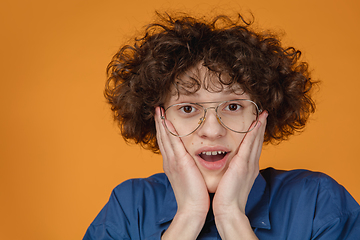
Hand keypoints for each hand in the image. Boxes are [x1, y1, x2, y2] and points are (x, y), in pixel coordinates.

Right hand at [155, 107, 208, 238]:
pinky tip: (166, 120)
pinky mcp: (179, 162)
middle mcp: (169, 161)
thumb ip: (188, 168)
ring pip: (164, 137)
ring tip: (158, 110)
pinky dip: (168, 130)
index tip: (162, 118)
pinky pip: (172, 142)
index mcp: (172, 164)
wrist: (192, 209)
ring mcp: (172, 161)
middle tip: (157, 109)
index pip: (166, 143)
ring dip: (161, 123)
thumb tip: (191, 163)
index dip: (163, 130)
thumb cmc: (195, 195)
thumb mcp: (189, 178)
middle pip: (162, 137)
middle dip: (159, 123)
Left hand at [212, 111, 267, 238]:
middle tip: (264, 114)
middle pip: (257, 142)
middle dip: (261, 127)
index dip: (256, 134)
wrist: (228, 210)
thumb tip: (229, 164)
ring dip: (259, 127)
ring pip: (255, 141)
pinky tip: (256, 124)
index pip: (253, 147)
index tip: (257, 123)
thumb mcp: (231, 180)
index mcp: (248, 168)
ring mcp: (249, 165)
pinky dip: (253, 134)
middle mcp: (251, 165)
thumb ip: (232, 170)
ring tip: (262, 115)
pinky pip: (249, 145)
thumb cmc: (226, 197)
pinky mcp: (243, 165)